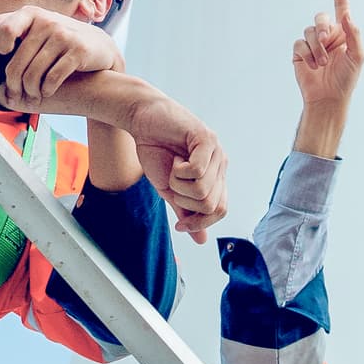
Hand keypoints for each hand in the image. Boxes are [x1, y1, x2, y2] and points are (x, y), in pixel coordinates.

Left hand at [0, 7, 122, 109]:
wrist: (100, 47)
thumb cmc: (60, 40)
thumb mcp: (38, 26)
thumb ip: (12, 26)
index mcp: (32, 13)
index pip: (5, 28)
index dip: (0, 47)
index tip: (4, 56)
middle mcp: (47, 21)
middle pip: (16, 63)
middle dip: (13, 85)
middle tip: (16, 95)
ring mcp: (64, 35)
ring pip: (33, 75)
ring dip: (30, 92)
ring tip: (32, 96)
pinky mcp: (78, 51)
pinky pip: (52, 78)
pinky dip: (46, 90)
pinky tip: (47, 92)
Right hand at [129, 98, 228, 235]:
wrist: (143, 122)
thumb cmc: (156, 152)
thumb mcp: (170, 190)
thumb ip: (186, 213)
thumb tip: (201, 241)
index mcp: (215, 178)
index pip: (220, 210)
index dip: (199, 223)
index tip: (180, 226)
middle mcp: (221, 165)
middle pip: (210, 205)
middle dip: (184, 201)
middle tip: (173, 181)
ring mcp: (217, 152)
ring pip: (203, 191)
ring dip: (179, 185)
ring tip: (174, 166)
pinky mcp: (207, 139)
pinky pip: (198, 171)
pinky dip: (179, 171)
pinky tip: (176, 158)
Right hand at [291, 0, 362, 155]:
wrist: (328, 98)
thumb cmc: (346, 79)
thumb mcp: (357, 56)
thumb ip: (354, 34)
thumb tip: (346, 14)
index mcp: (344, 32)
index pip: (340, 7)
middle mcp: (328, 34)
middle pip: (320, 17)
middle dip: (323, 27)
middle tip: (327, 40)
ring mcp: (313, 43)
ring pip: (309, 31)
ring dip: (317, 47)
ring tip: (322, 63)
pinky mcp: (300, 52)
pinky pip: (299, 43)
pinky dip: (307, 54)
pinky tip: (313, 67)